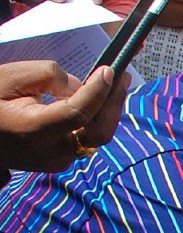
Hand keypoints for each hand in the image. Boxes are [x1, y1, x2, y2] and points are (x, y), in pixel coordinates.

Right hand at [0, 60, 125, 172]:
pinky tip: (95, 101)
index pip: (78, 114)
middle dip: (114, 102)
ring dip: (107, 110)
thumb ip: (48, 76)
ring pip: (95, 138)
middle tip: (121, 74)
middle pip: (98, 132)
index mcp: (33, 131)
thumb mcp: (10, 77)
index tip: (109, 70)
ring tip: (112, 84)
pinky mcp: (58, 162)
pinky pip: (85, 140)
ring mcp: (55, 162)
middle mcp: (49, 152)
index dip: (98, 92)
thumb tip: (79, 86)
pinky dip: (95, 120)